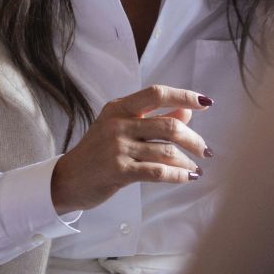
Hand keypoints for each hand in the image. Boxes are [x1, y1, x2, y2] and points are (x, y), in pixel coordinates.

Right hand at [50, 84, 213, 214]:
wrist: (67, 179)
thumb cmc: (97, 153)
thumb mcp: (120, 128)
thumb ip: (153, 118)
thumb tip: (187, 113)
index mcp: (119, 108)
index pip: (157, 93)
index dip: (184, 96)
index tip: (206, 102)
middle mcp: (118, 124)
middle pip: (169, 126)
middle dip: (193, 139)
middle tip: (205, 150)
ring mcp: (118, 148)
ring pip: (167, 151)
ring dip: (188, 161)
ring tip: (196, 168)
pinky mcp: (119, 170)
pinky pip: (158, 171)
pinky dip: (179, 175)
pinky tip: (188, 177)